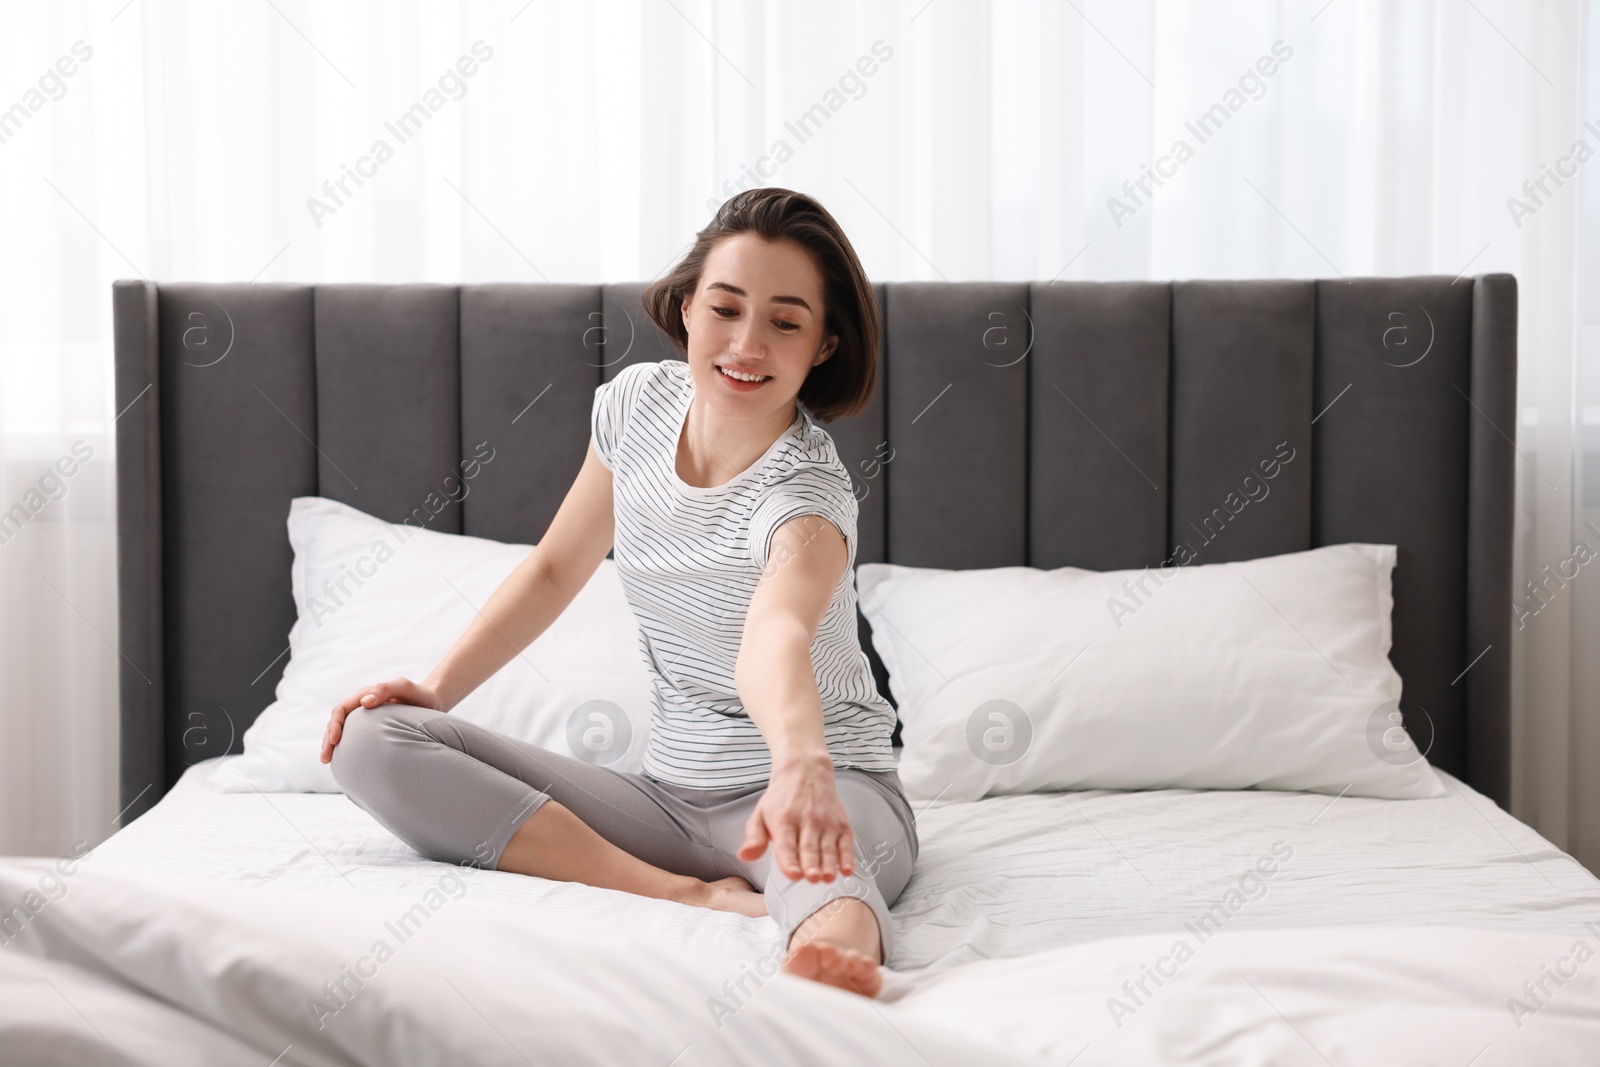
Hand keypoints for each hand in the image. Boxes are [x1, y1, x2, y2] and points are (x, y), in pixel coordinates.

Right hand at [319, 677, 442, 763]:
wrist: (431, 702)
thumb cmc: (418, 694)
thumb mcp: (404, 687)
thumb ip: (385, 690)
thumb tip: (365, 702)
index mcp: (365, 696)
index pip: (341, 710)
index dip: (334, 724)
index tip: (334, 739)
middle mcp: (362, 707)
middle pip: (337, 722)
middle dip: (328, 740)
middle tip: (325, 758)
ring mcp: (366, 719)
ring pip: (343, 732)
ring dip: (332, 745)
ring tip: (327, 761)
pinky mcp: (373, 730)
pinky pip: (354, 739)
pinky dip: (345, 748)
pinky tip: (344, 762)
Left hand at [738, 753, 855, 882]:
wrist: (806, 770)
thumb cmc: (782, 798)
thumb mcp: (760, 814)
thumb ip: (754, 838)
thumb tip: (745, 855)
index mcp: (783, 820)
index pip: (785, 844)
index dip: (789, 860)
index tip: (793, 874)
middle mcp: (806, 820)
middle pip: (808, 847)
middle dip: (811, 864)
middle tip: (812, 877)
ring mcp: (826, 822)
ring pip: (827, 847)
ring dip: (829, 863)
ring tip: (828, 877)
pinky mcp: (841, 824)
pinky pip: (846, 843)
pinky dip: (848, 856)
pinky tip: (847, 869)